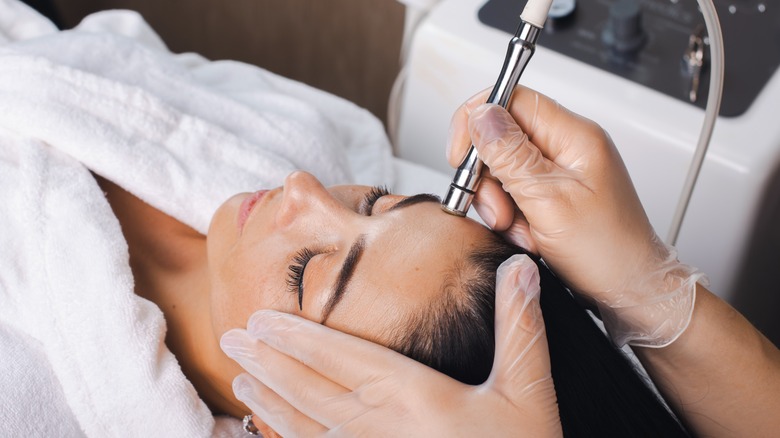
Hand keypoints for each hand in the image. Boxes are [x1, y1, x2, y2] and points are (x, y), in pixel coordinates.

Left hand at [220, 255, 561, 436]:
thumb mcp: (528, 394)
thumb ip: (520, 330)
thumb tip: (518, 266)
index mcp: (410, 396)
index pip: (340, 356)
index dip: (296, 336)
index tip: (261, 319)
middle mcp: (376, 427)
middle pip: (307, 389)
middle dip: (267, 360)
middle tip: (232, 337)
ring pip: (301, 427)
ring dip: (267, 400)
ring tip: (241, 377)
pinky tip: (271, 431)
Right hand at [447, 86, 703, 346]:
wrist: (630, 291)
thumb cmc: (608, 251)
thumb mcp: (549, 201)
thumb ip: (511, 155)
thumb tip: (481, 115)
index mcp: (574, 136)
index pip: (511, 99)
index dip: (477, 122)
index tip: (461, 157)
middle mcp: (567, 148)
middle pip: (501, 137)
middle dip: (488, 177)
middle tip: (499, 210)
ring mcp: (560, 172)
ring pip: (503, 170)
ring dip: (500, 203)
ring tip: (519, 229)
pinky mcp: (554, 195)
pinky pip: (514, 195)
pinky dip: (512, 218)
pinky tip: (528, 236)